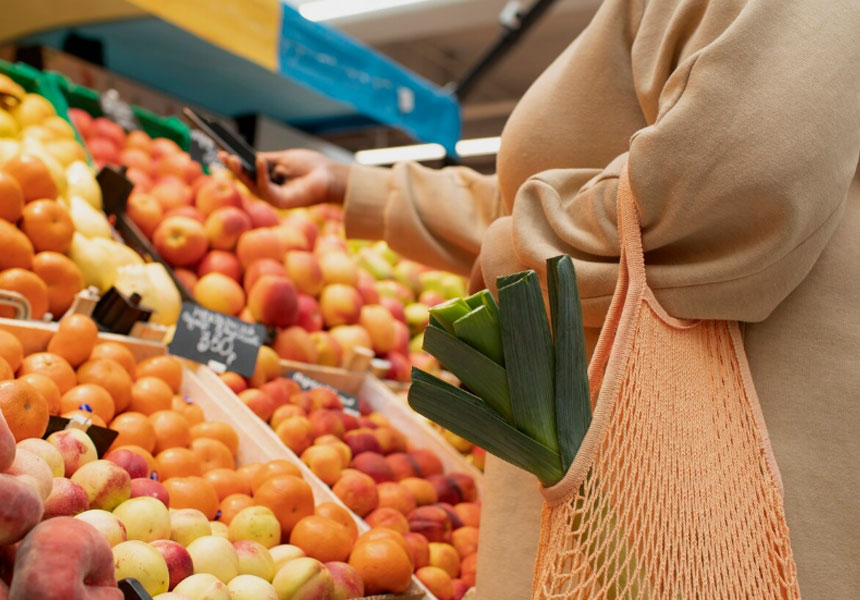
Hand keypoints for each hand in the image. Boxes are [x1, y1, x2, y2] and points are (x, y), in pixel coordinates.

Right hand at [219, 149, 349, 208]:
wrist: (331, 176)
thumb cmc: (310, 167)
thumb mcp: (283, 159)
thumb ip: (264, 159)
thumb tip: (246, 157)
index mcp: (269, 179)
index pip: (247, 172)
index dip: (234, 163)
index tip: (221, 151)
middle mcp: (269, 190)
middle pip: (246, 180)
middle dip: (233, 167)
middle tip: (223, 155)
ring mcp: (274, 198)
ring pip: (252, 186)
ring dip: (242, 171)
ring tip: (233, 158)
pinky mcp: (281, 203)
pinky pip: (267, 189)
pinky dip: (262, 175)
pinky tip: (258, 161)